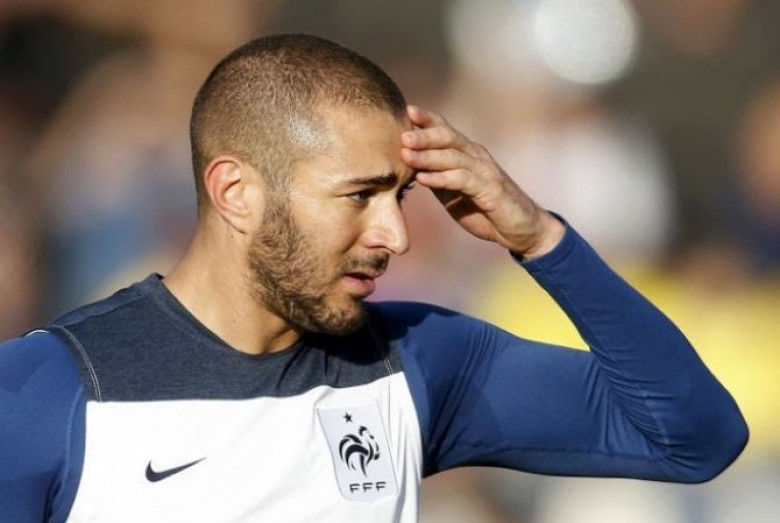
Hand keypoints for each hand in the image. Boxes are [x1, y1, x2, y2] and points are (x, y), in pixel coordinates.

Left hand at [401, 106, 564, 258]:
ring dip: (427, 155)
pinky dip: (441, 178)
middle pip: (448, 137)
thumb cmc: (486, 209)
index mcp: (468, 154)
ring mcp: (485, 172)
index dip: (428, 119)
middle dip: (424, 135)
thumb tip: (410, 168)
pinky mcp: (490, 190)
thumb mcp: (456, 192)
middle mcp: (477, 157)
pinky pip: (462, 180)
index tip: (406, 111)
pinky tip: (423, 178)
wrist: (521, 228)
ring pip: (453, 157)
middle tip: (402, 136)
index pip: (446, 130)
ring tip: (405, 154)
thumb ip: (437, 177)